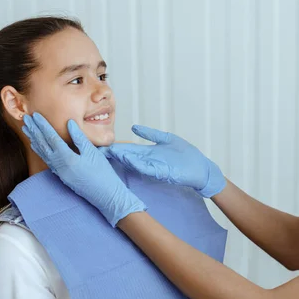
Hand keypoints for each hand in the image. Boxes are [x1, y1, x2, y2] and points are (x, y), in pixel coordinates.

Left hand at [22, 113, 146, 225]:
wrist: (105, 195)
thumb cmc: (102, 173)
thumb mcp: (92, 152)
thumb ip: (79, 138)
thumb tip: (69, 123)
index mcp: (67, 158)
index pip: (51, 138)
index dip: (43, 125)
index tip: (36, 115)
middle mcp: (59, 165)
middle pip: (43, 145)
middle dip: (34, 131)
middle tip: (26, 118)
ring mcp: (59, 172)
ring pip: (43, 153)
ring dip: (35, 140)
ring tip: (27, 129)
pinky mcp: (61, 176)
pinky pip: (47, 160)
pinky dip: (40, 151)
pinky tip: (37, 145)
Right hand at [99, 125, 225, 197]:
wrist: (201, 170)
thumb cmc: (186, 156)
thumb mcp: (166, 140)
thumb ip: (150, 134)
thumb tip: (133, 127)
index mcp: (148, 153)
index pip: (128, 149)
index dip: (115, 147)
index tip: (100, 144)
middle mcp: (149, 160)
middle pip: (127, 156)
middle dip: (113, 154)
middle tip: (96, 151)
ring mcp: (155, 166)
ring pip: (134, 162)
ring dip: (122, 158)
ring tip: (109, 153)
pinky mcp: (163, 171)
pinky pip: (147, 166)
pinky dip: (137, 163)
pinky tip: (127, 158)